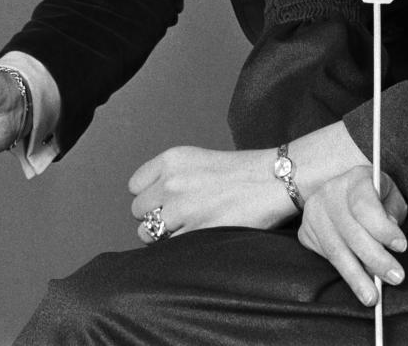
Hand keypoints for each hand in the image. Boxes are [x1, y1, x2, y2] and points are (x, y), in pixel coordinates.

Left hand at [128, 146, 294, 240]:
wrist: (272, 180)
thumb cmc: (240, 171)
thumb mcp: (197, 160)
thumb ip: (170, 176)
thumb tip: (151, 202)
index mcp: (171, 160)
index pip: (135, 186)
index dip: (148, 196)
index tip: (162, 201)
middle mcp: (172, 182)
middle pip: (139, 211)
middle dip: (154, 217)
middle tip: (176, 218)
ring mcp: (183, 209)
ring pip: (148, 233)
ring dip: (163, 236)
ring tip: (186, 229)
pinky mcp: (196, 232)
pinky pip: (170, 248)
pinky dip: (178, 248)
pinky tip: (196, 239)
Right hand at [297, 166, 407, 305]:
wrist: (344, 192)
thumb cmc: (375, 198)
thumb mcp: (390, 197)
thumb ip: (392, 213)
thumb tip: (388, 241)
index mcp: (355, 179)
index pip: (365, 205)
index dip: (383, 228)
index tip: (401, 246)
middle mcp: (330, 192)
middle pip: (351, 231)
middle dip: (376, 259)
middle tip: (395, 277)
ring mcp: (314, 212)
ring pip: (336, 250)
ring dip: (357, 276)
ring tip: (373, 297)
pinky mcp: (305, 231)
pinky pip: (325, 257)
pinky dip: (344, 271)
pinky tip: (357, 281)